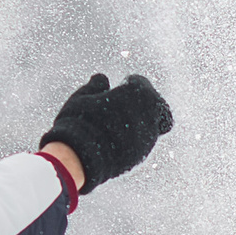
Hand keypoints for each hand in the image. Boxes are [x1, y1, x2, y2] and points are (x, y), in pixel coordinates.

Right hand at [41, 72, 173, 190]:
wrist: (81, 156)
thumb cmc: (80, 121)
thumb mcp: (83, 98)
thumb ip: (95, 87)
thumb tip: (102, 79)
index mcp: (136, 92)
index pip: (141, 83)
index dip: (130, 84)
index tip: (121, 87)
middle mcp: (148, 113)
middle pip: (155, 104)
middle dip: (144, 103)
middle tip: (128, 105)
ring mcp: (147, 135)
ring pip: (153, 125)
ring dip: (140, 122)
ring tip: (119, 125)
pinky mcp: (141, 154)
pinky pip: (143, 142)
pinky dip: (135, 138)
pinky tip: (117, 139)